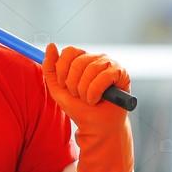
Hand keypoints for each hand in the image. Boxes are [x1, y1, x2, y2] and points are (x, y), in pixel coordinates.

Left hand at [43, 44, 133, 171]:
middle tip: (78, 95)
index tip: (64, 86)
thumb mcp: (58, 89)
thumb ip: (50, 68)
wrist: (96, 126)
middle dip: (72, 83)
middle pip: (77, 60)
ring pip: (90, 69)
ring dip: (84, 90)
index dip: (62, 70)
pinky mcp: (121, 73)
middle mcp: (96, 58)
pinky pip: (104, 76)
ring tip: (88, 99)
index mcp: (81, 60)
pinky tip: (97, 100)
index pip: (69, 51)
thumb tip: (50, 45)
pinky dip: (95, 92)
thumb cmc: (78, 108)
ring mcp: (110, 64)